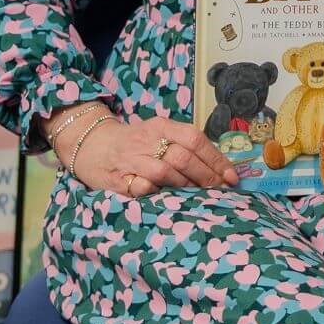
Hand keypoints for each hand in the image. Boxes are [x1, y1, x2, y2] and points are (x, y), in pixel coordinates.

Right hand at [58, 111, 239, 195]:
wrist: (92, 144)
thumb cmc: (135, 142)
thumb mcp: (159, 133)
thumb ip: (183, 144)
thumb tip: (218, 164)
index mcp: (162, 126)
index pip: (196, 139)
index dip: (216, 158)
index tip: (231, 175)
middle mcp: (148, 139)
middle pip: (184, 156)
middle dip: (206, 175)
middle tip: (219, 188)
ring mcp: (132, 159)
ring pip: (166, 170)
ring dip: (187, 184)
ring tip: (199, 194)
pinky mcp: (118, 179)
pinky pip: (142, 187)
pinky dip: (158, 192)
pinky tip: (168, 197)